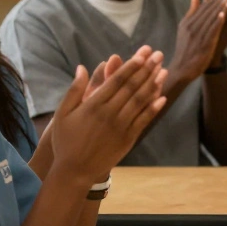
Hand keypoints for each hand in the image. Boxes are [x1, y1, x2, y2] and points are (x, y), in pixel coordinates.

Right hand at [50, 47, 167, 184]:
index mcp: (93, 105)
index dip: (132, 65)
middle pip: (132, 87)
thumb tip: (81, 68)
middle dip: (147, 69)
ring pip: (140, 101)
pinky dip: (153, 108)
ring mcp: (120, 126)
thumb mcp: (62, 114)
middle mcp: (109, 113)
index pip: (117, 80)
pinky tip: (162, 97)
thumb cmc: (66, 141)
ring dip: (153, 84)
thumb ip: (74, 90)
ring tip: (163, 70)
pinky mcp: (128, 139)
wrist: (74, 172)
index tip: (143, 54)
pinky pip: (143, 120)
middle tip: (158, 54)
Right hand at [172, 0, 226, 80]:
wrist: (181, 69)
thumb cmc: (185, 48)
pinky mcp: (203, 45)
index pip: (202, 8)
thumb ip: (191, 12)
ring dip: (220, 9)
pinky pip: (211, 31)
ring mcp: (197, 36)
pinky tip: (224, 15)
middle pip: (207, 11)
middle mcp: (192, 28)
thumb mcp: (185, 28)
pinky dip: (217, 22)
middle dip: (218, 0)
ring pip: (210, 19)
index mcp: (188, 23)